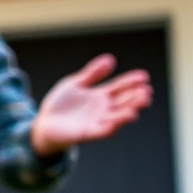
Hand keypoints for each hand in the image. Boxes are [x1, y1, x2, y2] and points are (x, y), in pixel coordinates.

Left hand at [29, 54, 154, 156]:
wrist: (45, 123)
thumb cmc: (61, 104)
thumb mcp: (76, 83)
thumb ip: (92, 73)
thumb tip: (111, 59)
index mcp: (101, 95)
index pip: (120, 87)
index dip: (132, 82)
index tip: (144, 76)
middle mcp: (103, 109)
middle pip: (123, 102)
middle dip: (136, 97)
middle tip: (147, 92)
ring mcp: (97, 121)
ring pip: (117, 117)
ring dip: (128, 111)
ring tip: (139, 105)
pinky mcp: (87, 133)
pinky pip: (102, 130)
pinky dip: (112, 126)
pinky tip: (119, 120)